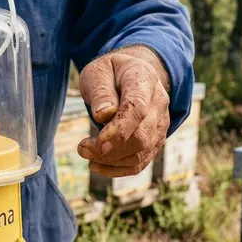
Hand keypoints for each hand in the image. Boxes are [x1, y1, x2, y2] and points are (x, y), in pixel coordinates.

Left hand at [77, 47, 169, 177]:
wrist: (131, 74)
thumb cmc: (110, 73)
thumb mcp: (98, 72)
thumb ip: (101, 92)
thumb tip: (103, 116)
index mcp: (144, 80)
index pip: (138, 109)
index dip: (119, 130)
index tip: (98, 143)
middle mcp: (159, 103)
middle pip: (141, 137)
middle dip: (109, 149)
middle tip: (81, 147)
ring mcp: (160, 123)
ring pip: (140, 153)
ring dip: (110, 160)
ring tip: (85, 152)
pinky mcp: (155, 139)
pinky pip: (140, 162)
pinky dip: (118, 169)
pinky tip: (96, 166)